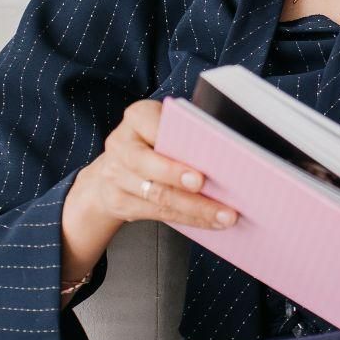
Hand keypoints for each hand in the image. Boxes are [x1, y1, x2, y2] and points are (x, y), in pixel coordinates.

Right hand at [62, 99, 238, 284]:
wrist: (114, 169)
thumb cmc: (154, 142)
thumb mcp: (166, 125)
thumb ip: (187, 133)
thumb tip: (225, 152)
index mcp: (137, 117)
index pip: (154, 127)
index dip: (173, 144)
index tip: (195, 163)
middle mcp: (121, 145)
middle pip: (149, 165)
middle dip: (179, 178)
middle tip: (206, 186)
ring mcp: (116, 176)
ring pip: (158, 195)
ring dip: (195, 208)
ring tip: (225, 215)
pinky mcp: (119, 203)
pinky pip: (158, 213)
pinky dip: (189, 219)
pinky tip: (211, 222)